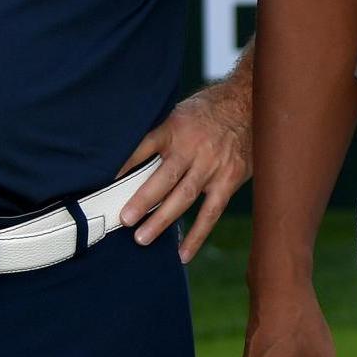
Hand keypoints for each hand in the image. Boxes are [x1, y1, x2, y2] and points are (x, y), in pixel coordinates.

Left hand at [119, 79, 250, 263]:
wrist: (248, 104)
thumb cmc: (208, 110)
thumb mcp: (180, 112)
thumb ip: (160, 135)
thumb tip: (129, 162)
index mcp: (175, 128)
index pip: (145, 147)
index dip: (126, 165)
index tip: (108, 183)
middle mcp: (193, 147)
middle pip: (164, 177)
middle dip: (143, 200)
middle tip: (124, 219)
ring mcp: (212, 166)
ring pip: (184, 197)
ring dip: (162, 219)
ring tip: (142, 238)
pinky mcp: (228, 180)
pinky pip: (211, 212)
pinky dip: (197, 234)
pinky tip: (183, 252)